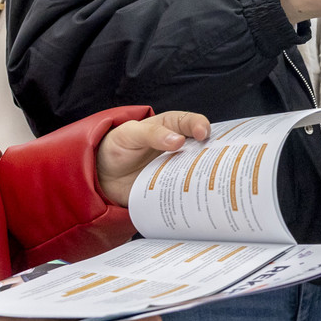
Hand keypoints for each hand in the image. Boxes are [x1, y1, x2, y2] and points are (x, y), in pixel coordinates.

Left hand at [95, 110, 209, 205]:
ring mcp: (178, 167)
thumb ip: (152, 134)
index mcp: (171, 126)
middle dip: (213, 152)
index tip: (202, 135)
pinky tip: (199, 197)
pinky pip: (187, 189)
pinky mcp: (173, 186)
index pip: (192, 122)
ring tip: (211, 182)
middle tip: (217, 160)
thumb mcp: (130, 134)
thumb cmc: (117, 146)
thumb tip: (178, 141)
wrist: (103, 176)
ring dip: (206, 175)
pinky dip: (194, 193)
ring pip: (199, 169)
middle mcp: (180, 146)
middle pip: (203, 147)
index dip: (200, 126)